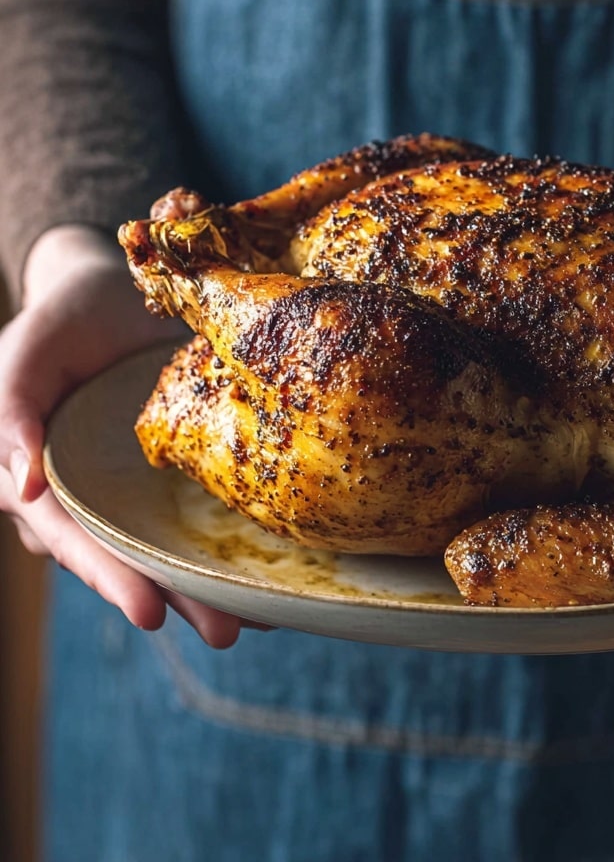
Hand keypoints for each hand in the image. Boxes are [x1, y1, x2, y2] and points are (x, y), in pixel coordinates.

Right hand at [0, 225, 250, 647]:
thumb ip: (12, 415)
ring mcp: (128, 494)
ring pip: (165, 549)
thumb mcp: (23, 357)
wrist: (104, 297)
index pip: (75, 540)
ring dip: (208, 586)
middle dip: (175, 598)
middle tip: (225, 633)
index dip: (110, 576)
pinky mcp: (166, 478)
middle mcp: (84, 502)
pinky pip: (194, 516)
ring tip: (260, 618)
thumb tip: (22, 488)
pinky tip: (270, 572)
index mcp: (39, 485)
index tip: (152, 611)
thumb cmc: (55, 325)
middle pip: (128, 559)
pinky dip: (227, 544)